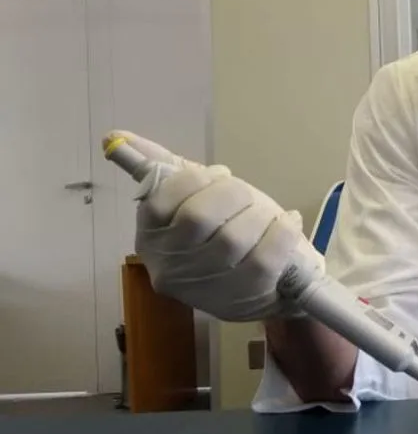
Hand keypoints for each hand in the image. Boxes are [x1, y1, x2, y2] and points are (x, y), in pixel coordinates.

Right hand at [107, 130, 323, 321]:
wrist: (268, 285)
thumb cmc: (227, 231)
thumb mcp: (195, 197)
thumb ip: (160, 168)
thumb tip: (114, 137)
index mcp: (151, 237)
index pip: (159, 201)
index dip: (195, 180)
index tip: (217, 178)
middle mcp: (171, 266)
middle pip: (198, 217)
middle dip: (231, 194)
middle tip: (245, 196)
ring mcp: (207, 286)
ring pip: (233, 237)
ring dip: (259, 214)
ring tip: (266, 215)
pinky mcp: (245, 296)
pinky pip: (266, 256)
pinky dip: (283, 232)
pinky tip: (286, 225)